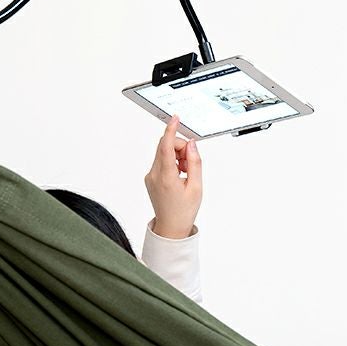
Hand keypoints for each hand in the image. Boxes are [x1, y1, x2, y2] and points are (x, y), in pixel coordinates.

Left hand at [143, 114, 201, 238]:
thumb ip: (195, 162)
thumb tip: (191, 144)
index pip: (166, 146)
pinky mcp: (150, 178)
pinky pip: (161, 161)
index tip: (175, 118)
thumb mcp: (196, 187)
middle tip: (191, 163)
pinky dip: (172, 162)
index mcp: (166, 176)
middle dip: (180, 148)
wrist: (171, 227)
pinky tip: (180, 175)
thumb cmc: (184, 211)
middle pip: (165, 147)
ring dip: (177, 156)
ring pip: (163, 153)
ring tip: (186, 173)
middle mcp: (154, 174)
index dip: (171, 130)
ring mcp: (150, 176)